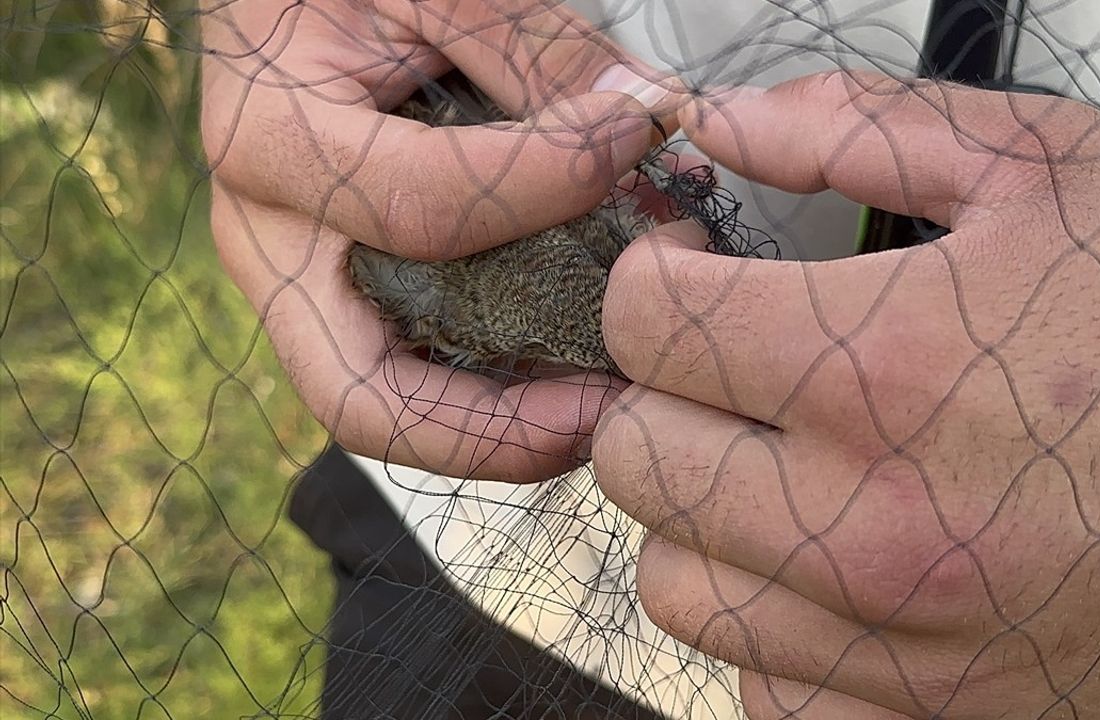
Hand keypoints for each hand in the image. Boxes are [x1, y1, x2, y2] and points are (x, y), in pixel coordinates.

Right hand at [201, 0, 673, 480]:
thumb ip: (540, 50)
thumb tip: (654, 114)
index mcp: (273, 147)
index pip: (429, 207)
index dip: (552, 182)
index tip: (638, 132)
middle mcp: (270, 243)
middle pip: (365, 400)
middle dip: (497, 432)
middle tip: (609, 412)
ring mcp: (301, 285)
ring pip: (391, 410)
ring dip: (505, 427)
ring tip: (610, 400)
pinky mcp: (342, 296)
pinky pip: (415, 372)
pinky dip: (496, 389)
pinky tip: (577, 362)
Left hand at [595, 72, 1099, 717]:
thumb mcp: (1058, 173)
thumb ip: (863, 131)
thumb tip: (727, 127)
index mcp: (886, 369)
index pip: (646, 322)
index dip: (657, 280)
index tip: (696, 279)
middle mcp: (869, 522)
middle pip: (635, 454)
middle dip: (664, 392)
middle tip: (730, 369)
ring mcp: (893, 641)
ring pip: (675, 583)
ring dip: (702, 512)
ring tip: (777, 467)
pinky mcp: (926, 719)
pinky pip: (757, 681)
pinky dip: (769, 618)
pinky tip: (831, 563)